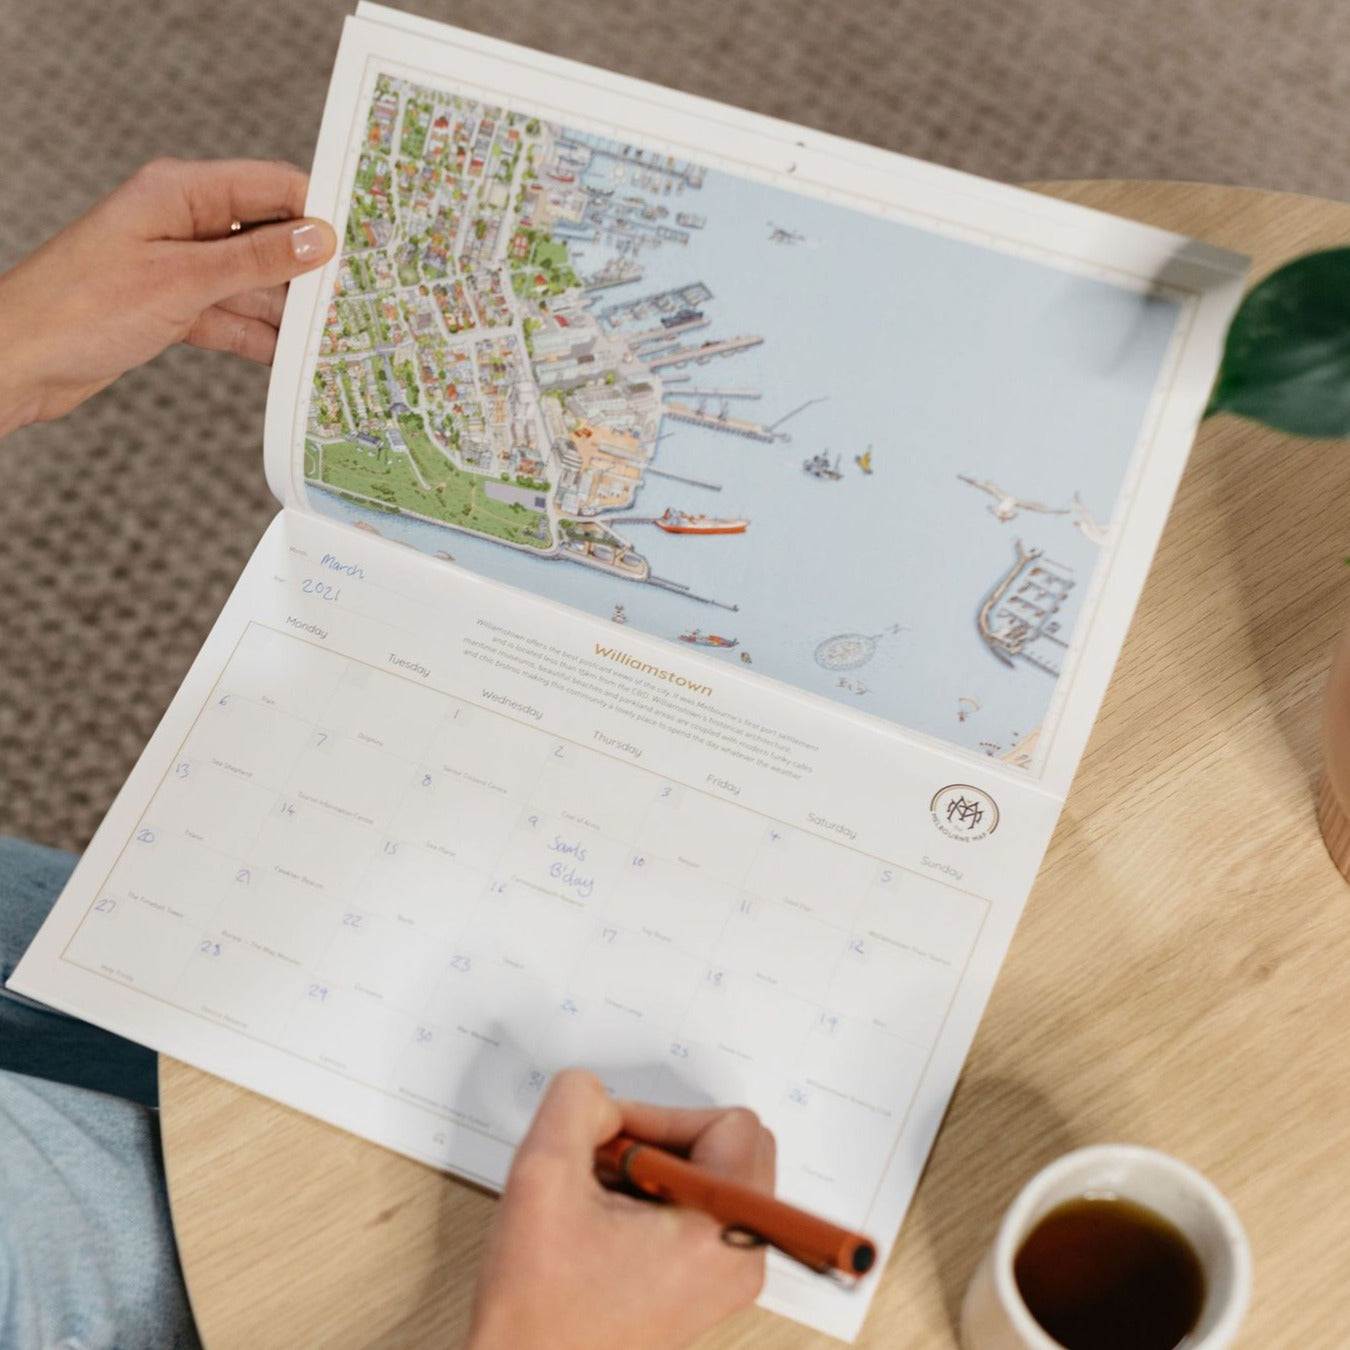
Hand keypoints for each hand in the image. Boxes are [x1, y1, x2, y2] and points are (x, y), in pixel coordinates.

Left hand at [0, 157, 336, 436]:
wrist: (20, 363)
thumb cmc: (79, 309)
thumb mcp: (181, 281)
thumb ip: (256, 260)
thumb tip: (317, 239)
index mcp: (179, 192)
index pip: (270, 186)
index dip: (319, 209)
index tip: (367, 237)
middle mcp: (182, 223)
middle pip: (268, 237)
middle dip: (311, 267)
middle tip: (362, 295)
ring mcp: (179, 268)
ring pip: (255, 283)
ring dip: (289, 310)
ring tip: (336, 334)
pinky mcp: (173, 308)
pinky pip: (233, 317)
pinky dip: (260, 336)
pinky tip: (292, 358)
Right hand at [466, 1069, 775, 1349]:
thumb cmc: (537, 1309)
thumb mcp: (542, 1174)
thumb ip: (577, 1103)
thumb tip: (602, 1097)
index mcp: (721, 1236)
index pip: (730, 1126)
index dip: (659, 1118)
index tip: (611, 1143)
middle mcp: (740, 1260)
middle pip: (731, 1146)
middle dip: (663, 1141)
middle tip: (608, 1169)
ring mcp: (726, 1277)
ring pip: (711, 1174)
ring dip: (654, 1169)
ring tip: (602, 1203)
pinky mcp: (705, 1286)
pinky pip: (699, 1209)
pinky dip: (654, 1199)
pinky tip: (608, 1226)